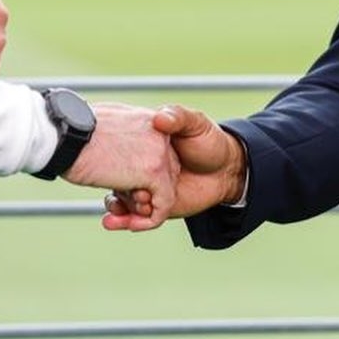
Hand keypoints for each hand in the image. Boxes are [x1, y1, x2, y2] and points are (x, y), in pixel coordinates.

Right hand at [63, 103, 179, 231]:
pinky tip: (130, 224)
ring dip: (142, 208)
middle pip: (165, 175)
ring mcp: (159, 152)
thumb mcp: (104, 126)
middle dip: (144, 194)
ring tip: (118, 210)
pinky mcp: (155, 172)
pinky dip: (150, 221)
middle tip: (117, 201)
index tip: (120, 188)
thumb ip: (120, 139)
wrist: (64, 135)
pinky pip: (163, 205)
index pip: (158, 156)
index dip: (142, 177)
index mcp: (148, 121)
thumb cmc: (72, 133)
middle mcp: (160, 134)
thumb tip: (113, 151)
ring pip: (164, 191)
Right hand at [102, 104, 245, 231]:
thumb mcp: (194, 122)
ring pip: (121, 198)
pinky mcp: (155, 206)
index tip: (123, 166)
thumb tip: (159, 119)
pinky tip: (113, 222)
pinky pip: (134, 216)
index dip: (118, 160)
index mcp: (145, 142)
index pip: (121, 150)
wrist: (226, 170)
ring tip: (122, 208)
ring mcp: (146, 186)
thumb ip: (178, 117)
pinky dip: (122, 221)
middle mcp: (141, 165)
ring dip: (117, 206)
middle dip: (121, 188)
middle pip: (119, 177)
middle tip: (137, 191)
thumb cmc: (209, 141)